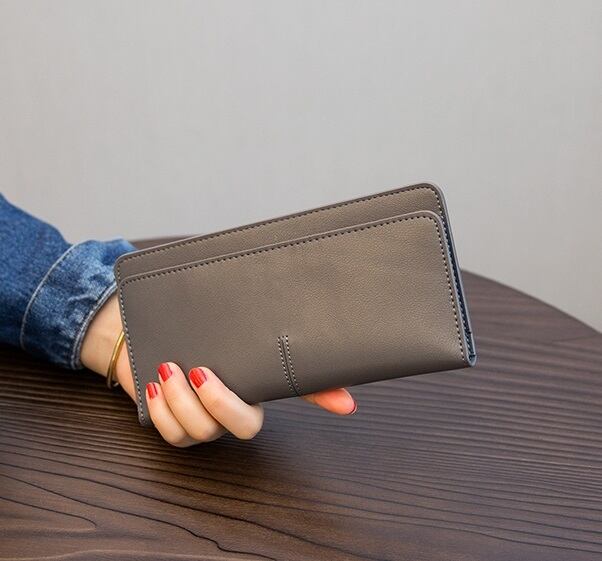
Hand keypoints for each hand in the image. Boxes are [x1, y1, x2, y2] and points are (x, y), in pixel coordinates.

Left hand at [81, 293, 356, 446]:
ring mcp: (204, 423)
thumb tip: (318, 342)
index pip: (296, 395)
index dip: (321, 400)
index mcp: (255, 389)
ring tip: (168, 370)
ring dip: (181, 402)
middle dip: (220, 403)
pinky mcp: (174, 426)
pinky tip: (154, 385)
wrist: (151, 339)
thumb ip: (268, 340)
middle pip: (242, 428)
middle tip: (201, 372)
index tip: (347, 403)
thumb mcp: (231, 336)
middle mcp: (233, 412)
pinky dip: (161, 412)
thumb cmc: (196, 340)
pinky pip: (171, 435)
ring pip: (201, 432)